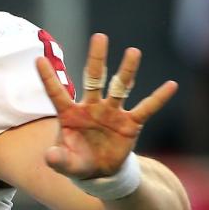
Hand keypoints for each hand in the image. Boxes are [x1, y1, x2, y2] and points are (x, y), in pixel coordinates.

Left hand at [35, 33, 177, 179]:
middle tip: (100, 37)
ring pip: (120, 87)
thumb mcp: (65, 164)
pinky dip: (158, 98)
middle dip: (97, 59)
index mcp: (70, 114)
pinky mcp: (130, 123)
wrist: (100, 172)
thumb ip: (58, 160)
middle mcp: (91, 107)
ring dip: (127, 71)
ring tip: (133, 52)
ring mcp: (112, 112)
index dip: (48, 78)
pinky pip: (146, 108)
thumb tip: (49, 156)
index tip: (38, 59)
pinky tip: (171, 85)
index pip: (56, 93)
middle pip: (94, 78)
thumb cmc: (77, 162)